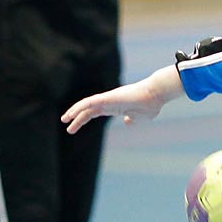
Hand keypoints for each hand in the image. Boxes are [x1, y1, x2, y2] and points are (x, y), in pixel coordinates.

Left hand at [61, 65, 181, 132]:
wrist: (156, 94)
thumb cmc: (151, 105)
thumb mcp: (140, 117)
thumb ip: (133, 120)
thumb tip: (127, 122)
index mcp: (115, 108)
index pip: (94, 113)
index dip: (83, 119)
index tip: (75, 127)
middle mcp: (109, 102)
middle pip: (88, 110)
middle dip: (77, 118)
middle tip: (67, 127)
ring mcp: (108, 99)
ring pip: (86, 106)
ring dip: (74, 112)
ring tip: (65, 120)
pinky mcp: (108, 98)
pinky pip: (90, 102)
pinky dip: (79, 107)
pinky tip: (71, 113)